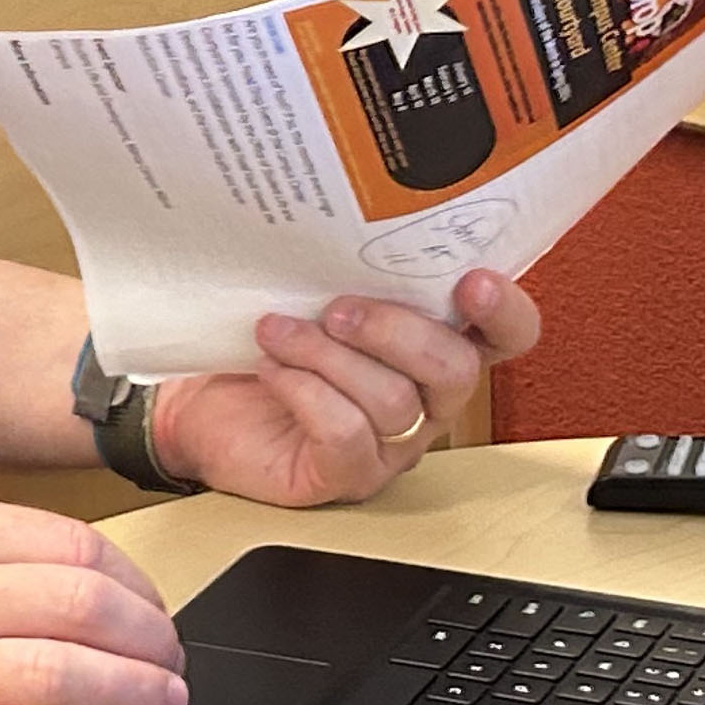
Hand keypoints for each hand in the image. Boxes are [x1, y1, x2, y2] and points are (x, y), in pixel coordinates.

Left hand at [149, 269, 539, 509]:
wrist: (198, 403)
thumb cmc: (266, 344)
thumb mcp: (313, 296)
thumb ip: (352, 274)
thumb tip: (350, 228)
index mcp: (434, 348)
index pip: (506, 335)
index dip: (504, 310)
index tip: (471, 279)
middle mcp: (426, 402)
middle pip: (454, 370)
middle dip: (394, 330)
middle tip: (335, 308)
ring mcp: (391, 447)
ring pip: (393, 401)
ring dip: (326, 354)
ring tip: (277, 331)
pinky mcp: (345, 476)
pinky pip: (346, 434)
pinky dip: (304, 392)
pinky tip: (272, 370)